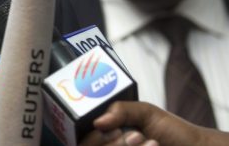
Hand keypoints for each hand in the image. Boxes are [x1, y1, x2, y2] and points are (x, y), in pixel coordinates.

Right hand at [79, 101, 227, 145]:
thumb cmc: (171, 130)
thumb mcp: (145, 111)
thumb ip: (119, 110)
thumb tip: (97, 121)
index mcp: (106, 132)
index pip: (82, 137)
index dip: (90, 134)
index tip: (104, 126)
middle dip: (111, 142)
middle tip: (135, 134)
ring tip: (149, 141)